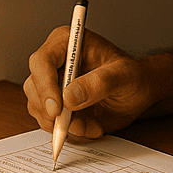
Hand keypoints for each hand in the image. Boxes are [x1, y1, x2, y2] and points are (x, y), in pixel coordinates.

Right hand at [24, 27, 155, 138]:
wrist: (138, 92)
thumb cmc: (133, 76)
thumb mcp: (123, 76)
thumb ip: (99, 83)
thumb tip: (69, 97)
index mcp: (69, 42)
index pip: (42, 61)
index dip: (45, 86)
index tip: (57, 109)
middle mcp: (56, 61)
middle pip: (34, 87)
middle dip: (54, 112)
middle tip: (78, 124)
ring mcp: (53, 83)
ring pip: (38, 108)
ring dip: (64, 124)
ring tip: (92, 125)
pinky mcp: (56, 103)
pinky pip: (49, 122)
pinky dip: (68, 130)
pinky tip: (90, 126)